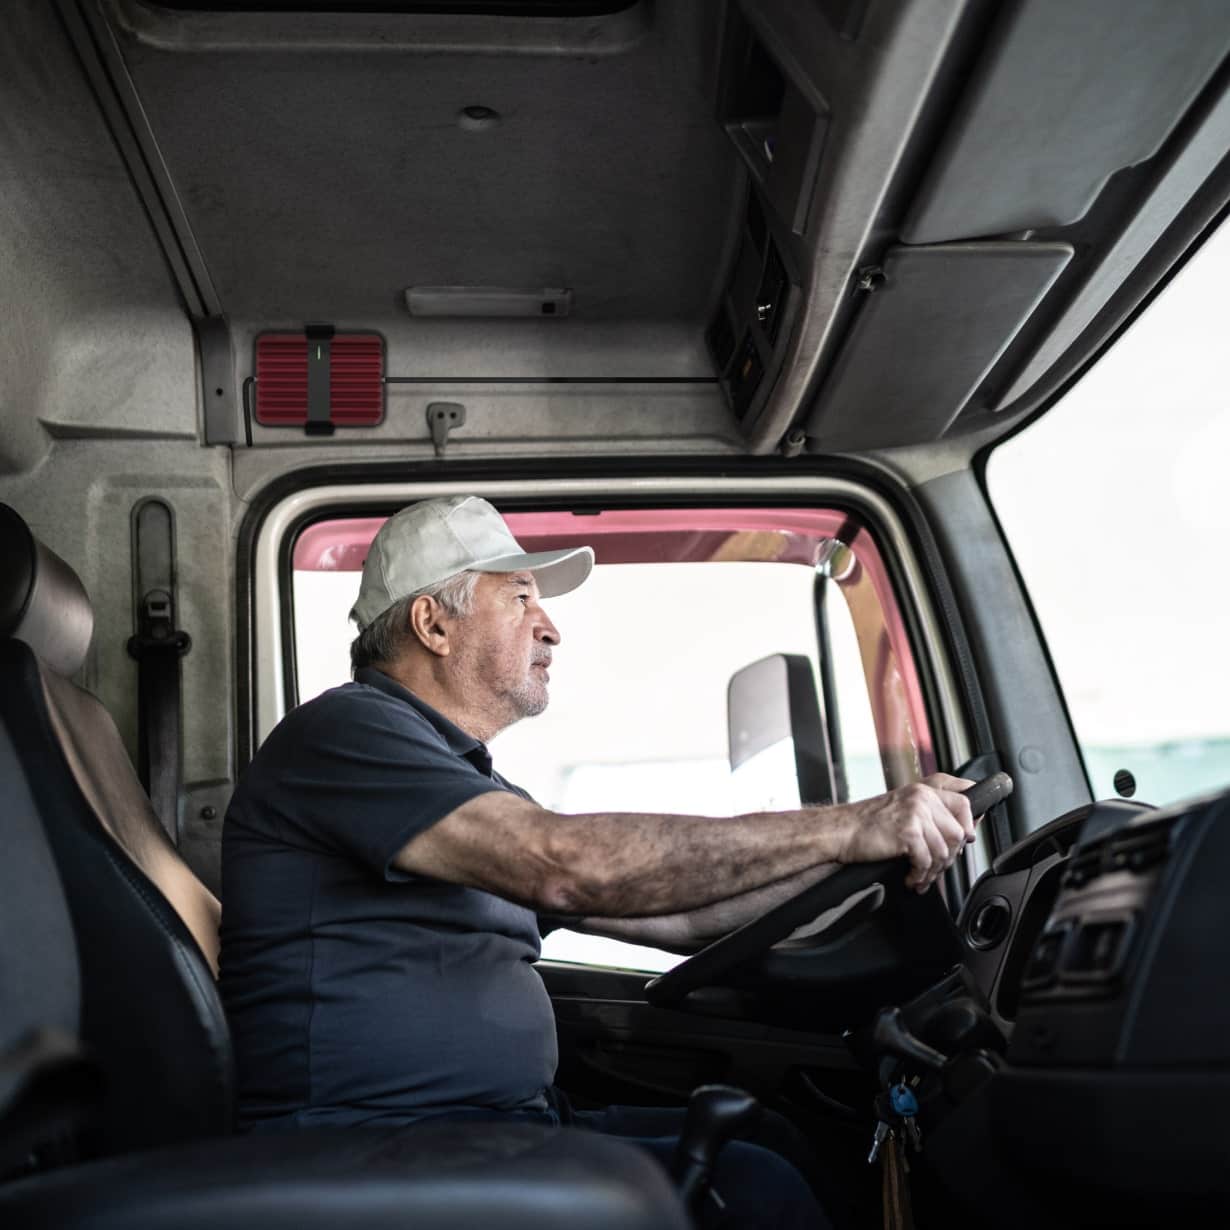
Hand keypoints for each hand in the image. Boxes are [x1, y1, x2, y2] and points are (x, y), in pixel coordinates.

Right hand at [833, 773, 976, 891]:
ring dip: (933, 870)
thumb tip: (963, 831)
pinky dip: (920, 875)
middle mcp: (922, 798)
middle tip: (935, 867)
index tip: (966, 838)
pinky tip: (911, 878)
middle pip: (958, 832)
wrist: (841, 830)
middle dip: (949, 856)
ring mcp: (916, 814)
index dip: (970, 822)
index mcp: (923, 790)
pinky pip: (927, 861)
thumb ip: (931, 812)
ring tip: (920, 876)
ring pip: (944, 850)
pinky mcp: (908, 833)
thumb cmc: (867, 823)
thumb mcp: (903, 807)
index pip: (964, 801)